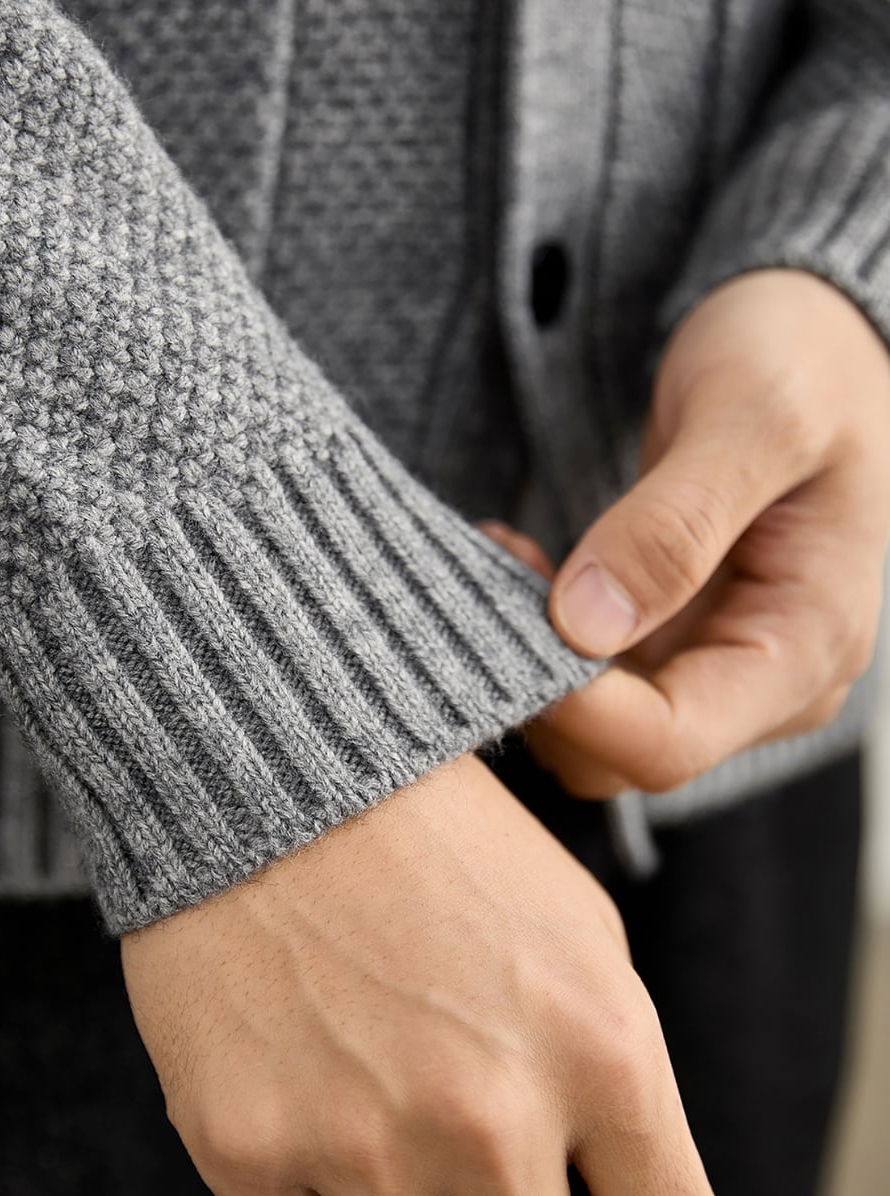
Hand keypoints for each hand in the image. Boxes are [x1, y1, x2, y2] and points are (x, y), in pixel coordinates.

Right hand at [122, 751, 723, 1195]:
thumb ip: (611, 1077)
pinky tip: (304, 1087)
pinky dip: (311, 1189)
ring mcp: (359, 1140)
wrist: (267, 762)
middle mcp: (489, 1114)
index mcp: (598, 1048)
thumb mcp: (574, 928)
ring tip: (390, 1136)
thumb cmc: (431, 835)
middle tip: (486, 1186)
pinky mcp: (243, 1145)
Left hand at [482, 268, 889, 796]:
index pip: (672, 740)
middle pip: (623, 756)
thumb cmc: (801, 361)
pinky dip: (538, 636)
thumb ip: (675, 524)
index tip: (499, 629)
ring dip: (530, 662)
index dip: (575, 709)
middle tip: (484, 587)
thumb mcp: (754, 419)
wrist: (808, 343)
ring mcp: (718, 667)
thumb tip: (585, 625)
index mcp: (808, 644)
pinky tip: (516, 562)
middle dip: (540, 687)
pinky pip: (592, 681)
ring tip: (499, 561)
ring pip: (595, 729)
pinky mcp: (674, 644)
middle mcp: (768, 682)